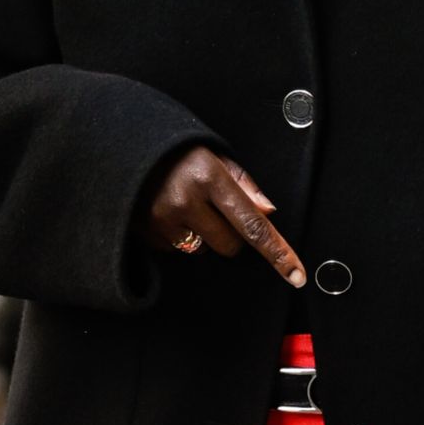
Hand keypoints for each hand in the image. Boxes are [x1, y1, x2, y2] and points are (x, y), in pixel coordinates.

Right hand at [142, 146, 304, 286]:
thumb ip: (244, 185)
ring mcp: (165, 221)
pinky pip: (181, 252)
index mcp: (209, 176)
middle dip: (231, 232)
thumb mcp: (214, 157)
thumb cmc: (178, 153)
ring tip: (188, 206)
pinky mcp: (150, 236)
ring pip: (206, 251)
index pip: (252, 222)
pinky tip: (171, 212)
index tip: (296, 274)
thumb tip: (268, 212)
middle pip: (232, 244)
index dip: (276, 251)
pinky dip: (183, 237)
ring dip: (205, 235)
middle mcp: (187, 201)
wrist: (127, 150)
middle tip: (214, 207)